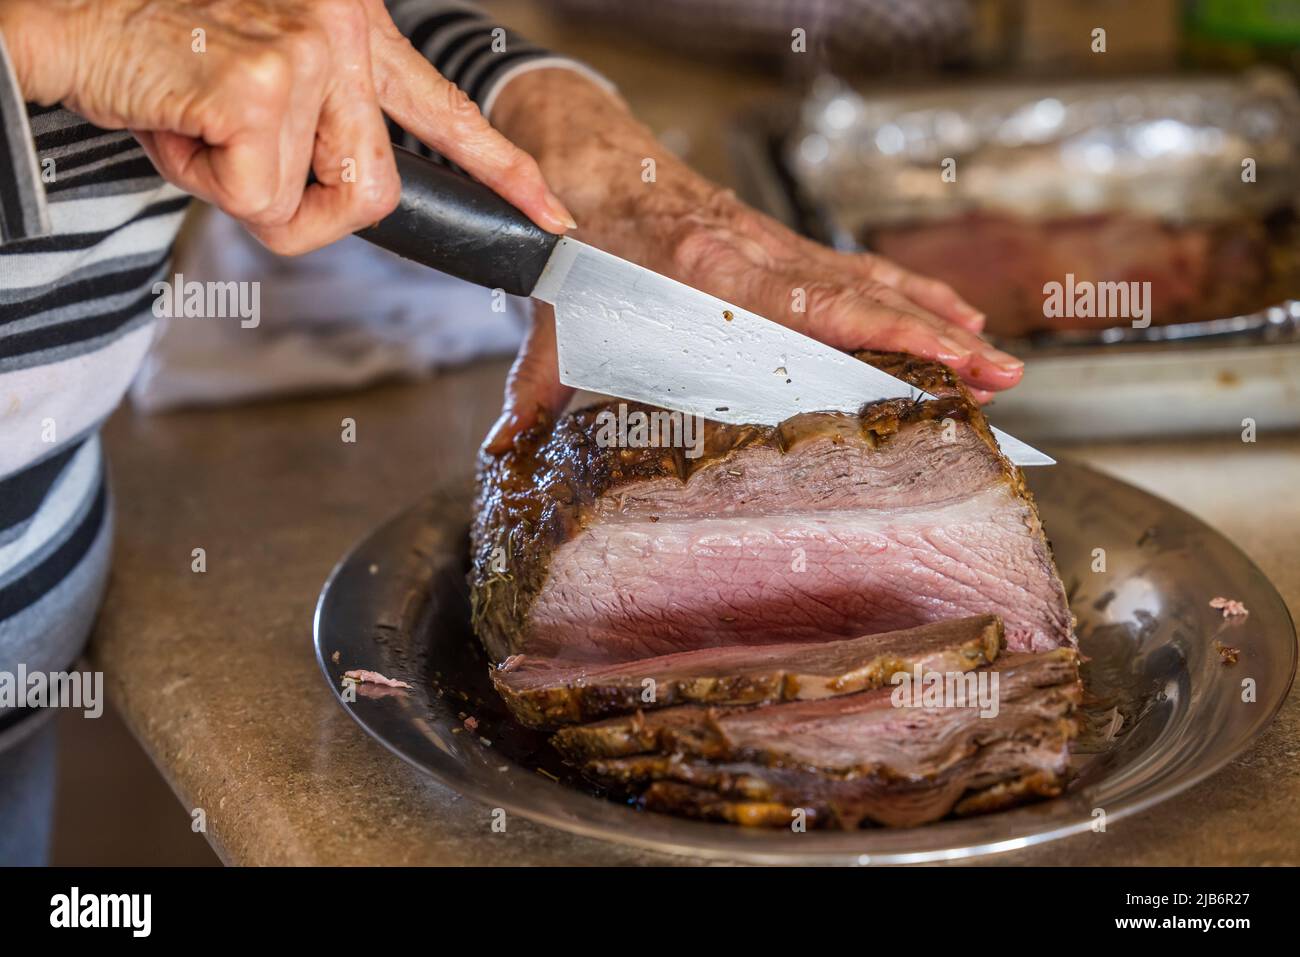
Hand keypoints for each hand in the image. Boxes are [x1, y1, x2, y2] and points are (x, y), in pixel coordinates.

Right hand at [0, 0, 574, 253]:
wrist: (67, 18)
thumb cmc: (159, 51)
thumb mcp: (263, 79)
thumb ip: (320, 130)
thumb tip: (349, 196)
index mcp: (353, 28)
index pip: (445, 110)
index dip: (503, 169)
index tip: (551, 214)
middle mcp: (344, 27)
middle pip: (377, 192)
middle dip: (305, 213)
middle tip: (237, 171)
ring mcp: (309, 51)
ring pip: (310, 202)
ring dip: (237, 189)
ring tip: (190, 122)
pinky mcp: (263, 82)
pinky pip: (255, 198)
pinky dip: (200, 179)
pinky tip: (170, 118)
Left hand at [485, 69, 1021, 452]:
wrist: (578, 155)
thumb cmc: (571, 239)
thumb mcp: (554, 315)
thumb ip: (537, 386)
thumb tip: (503, 452)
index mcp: (705, 272)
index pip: (811, 307)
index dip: (880, 332)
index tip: (938, 359)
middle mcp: (752, 252)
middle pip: (861, 297)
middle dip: (937, 339)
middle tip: (1002, 377)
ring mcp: (769, 243)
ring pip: (868, 280)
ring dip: (935, 318)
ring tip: (996, 357)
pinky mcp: (774, 242)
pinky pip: (851, 268)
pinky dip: (904, 290)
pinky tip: (945, 312)